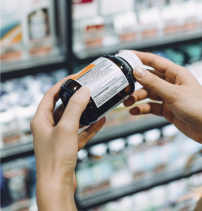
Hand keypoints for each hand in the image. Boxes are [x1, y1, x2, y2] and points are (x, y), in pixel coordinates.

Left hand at [31, 77, 105, 209]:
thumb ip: (76, 108)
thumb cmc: (55, 157)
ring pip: (73, 120)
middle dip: (76, 98)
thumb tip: (84, 91)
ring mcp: (58, 138)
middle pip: (62, 107)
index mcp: (40, 120)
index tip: (75, 78)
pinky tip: (101, 121)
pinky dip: (90, 127)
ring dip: (85, 112)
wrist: (57, 183)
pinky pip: (80, 132)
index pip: (49, 96)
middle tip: (89, 90)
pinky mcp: (67, 147)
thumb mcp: (67, 127)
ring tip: (97, 103)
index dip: (62, 85)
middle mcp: (47, 128)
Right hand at [123, 50, 201, 144]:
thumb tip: (137, 71)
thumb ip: (154, 83)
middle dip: (134, 82)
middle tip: (120, 87)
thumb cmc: (199, 107)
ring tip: (126, 103)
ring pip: (149, 94)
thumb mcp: (173, 94)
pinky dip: (143, 108)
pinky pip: (152, 107)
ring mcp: (170, 97)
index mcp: (177, 73)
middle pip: (149, 78)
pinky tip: (134, 111)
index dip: (138, 57)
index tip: (123, 55)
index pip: (154, 61)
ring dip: (137, 97)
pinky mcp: (169, 110)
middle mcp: (173, 83)